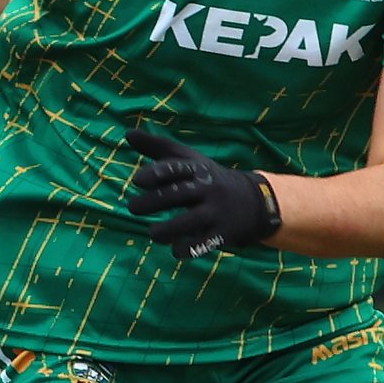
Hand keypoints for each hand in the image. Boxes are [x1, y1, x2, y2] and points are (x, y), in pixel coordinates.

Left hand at [124, 128, 280, 259]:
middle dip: (152, 202)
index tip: (137, 180)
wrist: (255, 201)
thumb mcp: (188, 160)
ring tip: (152, 233)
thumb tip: (128, 133)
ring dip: (166, 230)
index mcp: (197, 169)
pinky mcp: (224, 233)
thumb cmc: (209, 178)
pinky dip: (187, 248)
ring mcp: (217, 211)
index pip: (176, 168)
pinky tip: (175, 249)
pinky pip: (203, 244)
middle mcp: (207, 188)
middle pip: (178, 194)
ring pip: (189, 221)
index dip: (156, 173)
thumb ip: (158, 148)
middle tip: (132, 208)